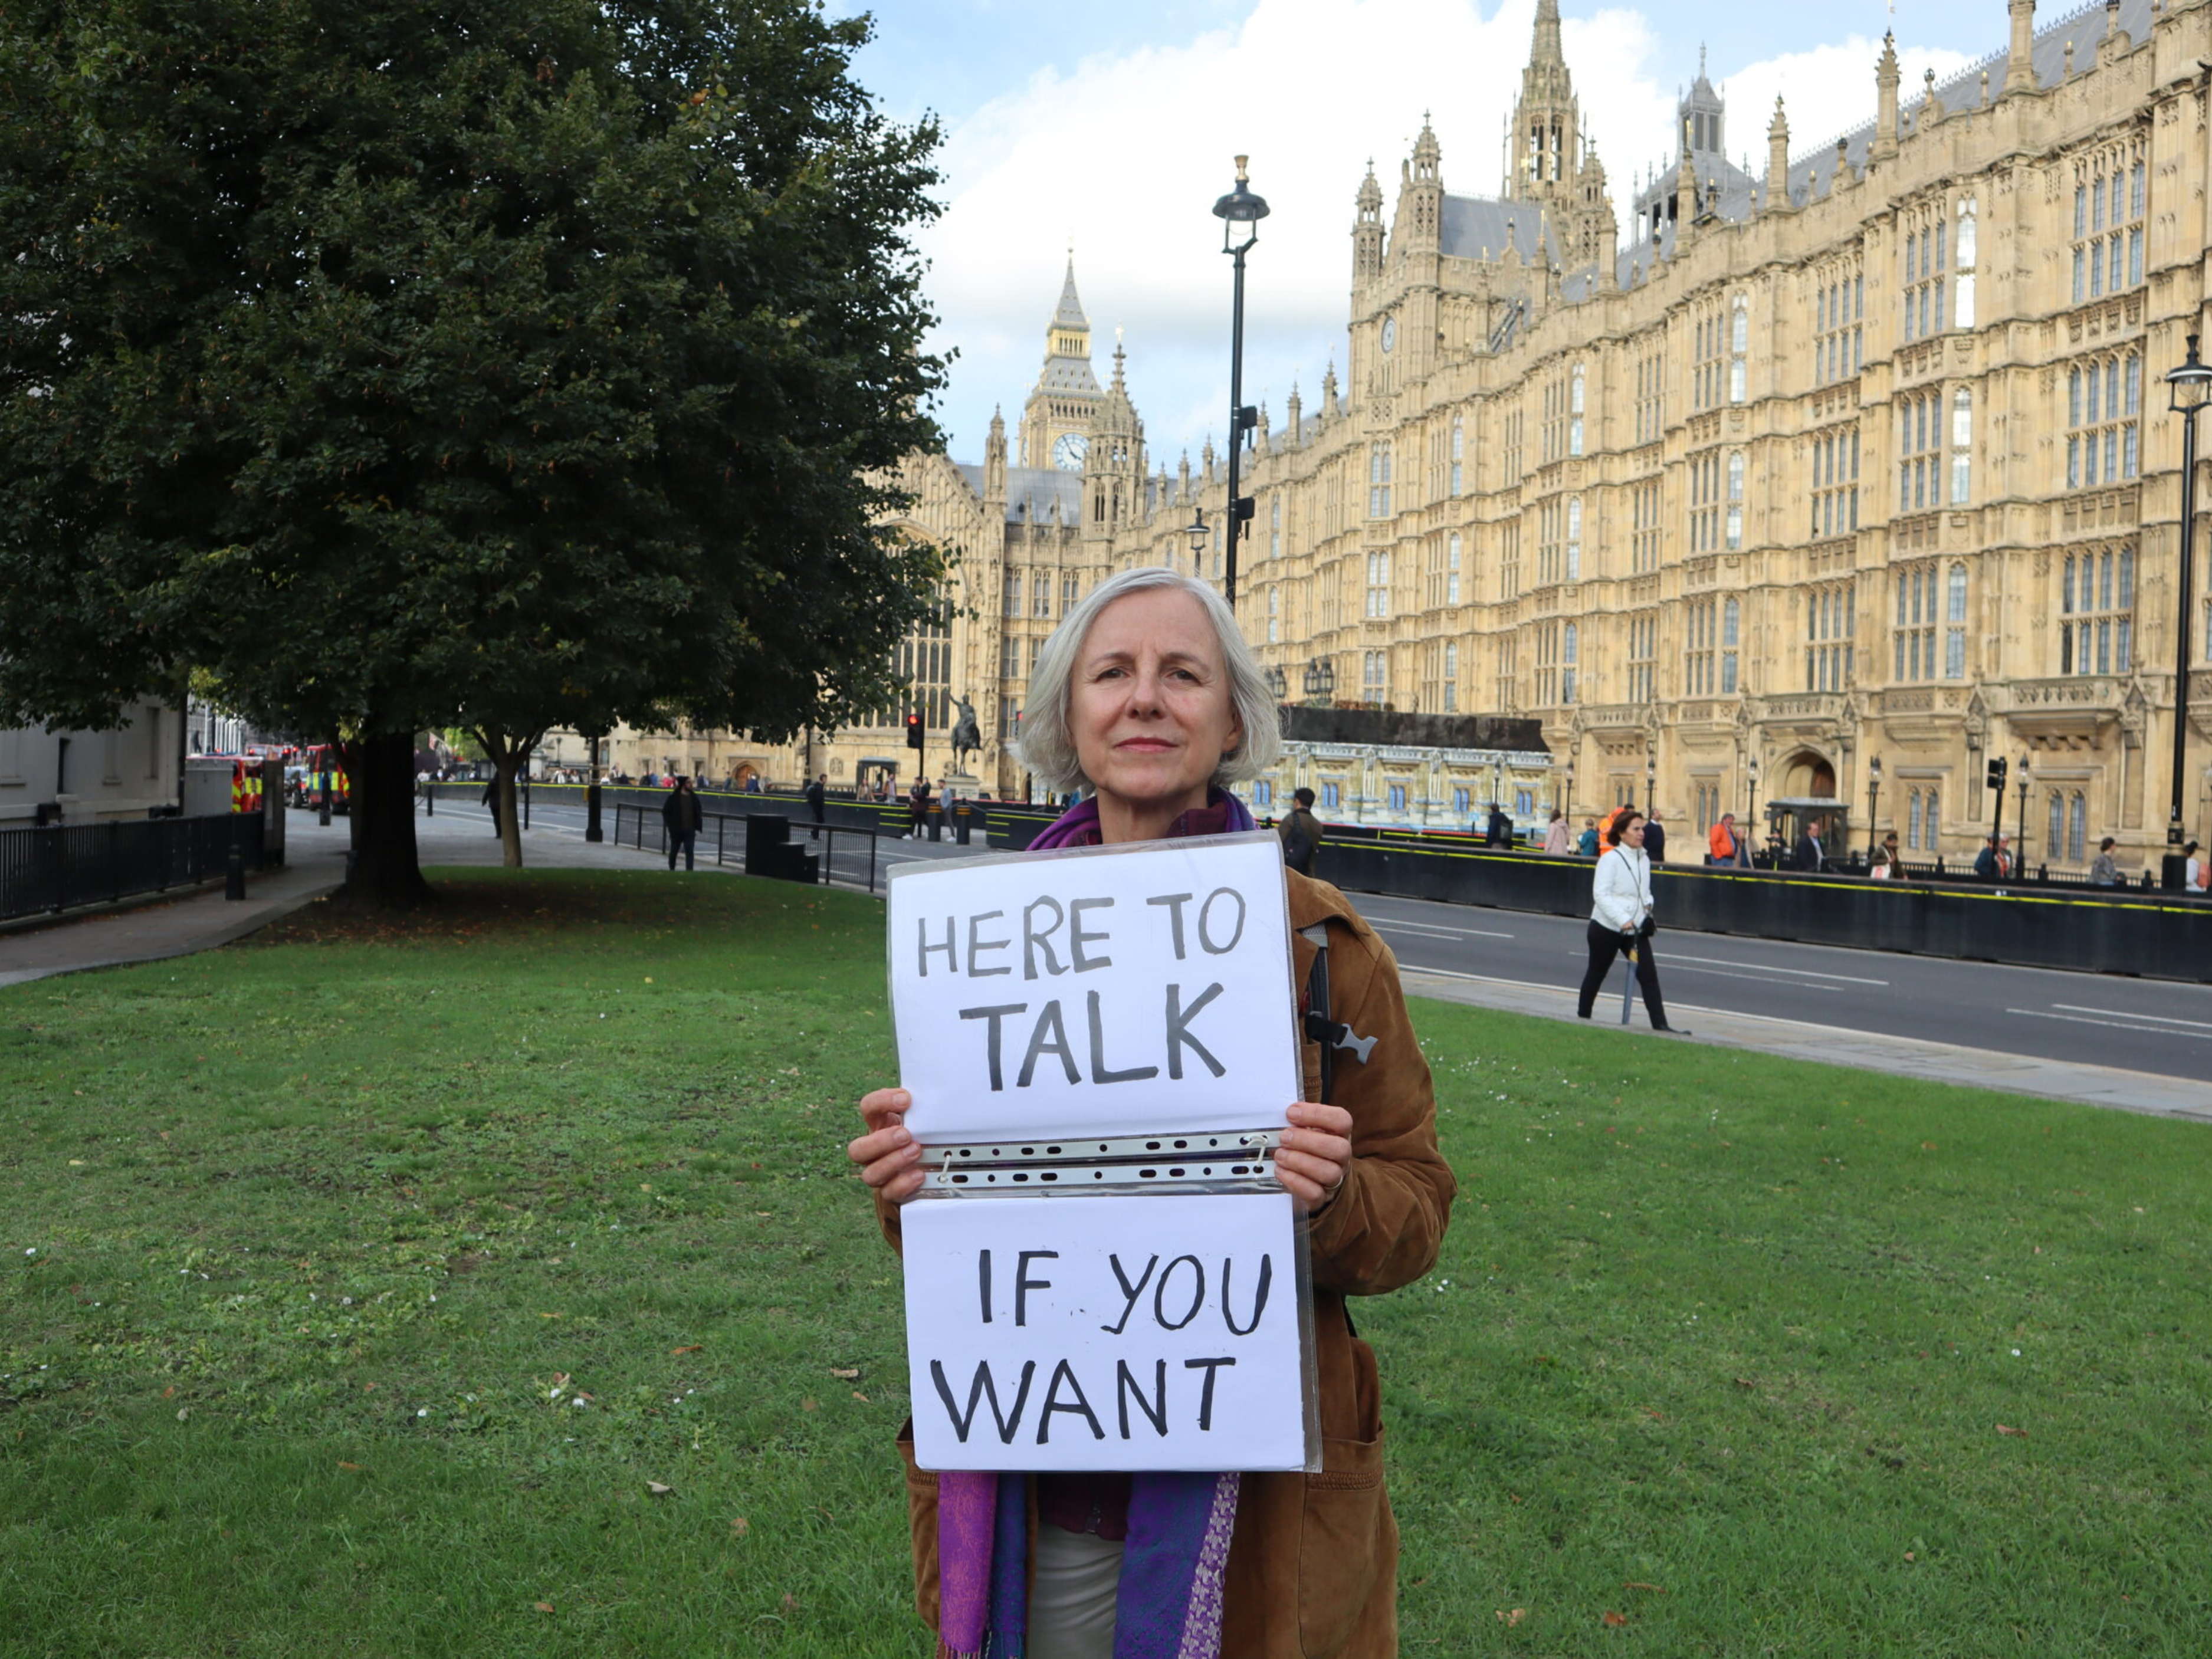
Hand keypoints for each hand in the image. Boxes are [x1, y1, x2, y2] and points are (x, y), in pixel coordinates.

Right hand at [848, 1087, 924, 1203]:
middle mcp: (874, 1151)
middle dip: (881, 1141)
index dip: (882, 1102)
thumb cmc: (923, 1137)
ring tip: (916, 1151)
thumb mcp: (921, 1119)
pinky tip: (919, 1174)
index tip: (906, 1099)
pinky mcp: (891, 1192)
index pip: (868, 1108)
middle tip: (905, 1134)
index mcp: (880, 1125)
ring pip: (870, 1174)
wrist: (927, 1172)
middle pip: (857, 1149)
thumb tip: (945, 1093)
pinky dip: (904, 1184)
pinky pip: (889, 1193)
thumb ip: (924, 1108)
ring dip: (893, 1162)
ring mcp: (880, 1173)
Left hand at [1277, 1101, 1352, 1214]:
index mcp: (1339, 1134)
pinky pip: (1314, 1193)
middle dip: (1307, 1140)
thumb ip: (1298, 1120)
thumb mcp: (1306, 1129)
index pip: (1342, 1120)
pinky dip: (1295, 1181)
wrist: (1311, 1180)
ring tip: (1280, 1155)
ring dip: (1299, 1161)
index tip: (1291, 1113)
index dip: (1317, 1114)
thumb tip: (1283, 1112)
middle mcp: (1341, 1156)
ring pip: (1329, 1172)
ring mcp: (1335, 1178)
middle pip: (1339, 1148)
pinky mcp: (1322, 1197)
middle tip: (1284, 1137)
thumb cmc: (1307, 1148)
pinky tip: (1281, 1171)